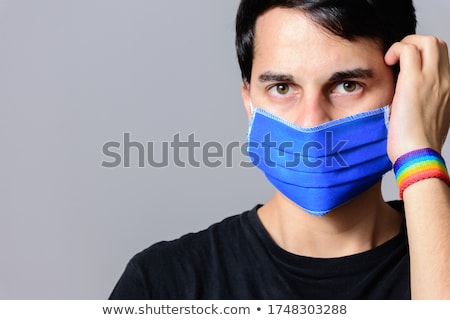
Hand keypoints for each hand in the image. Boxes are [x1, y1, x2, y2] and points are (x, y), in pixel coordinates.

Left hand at [384, 35, 449, 161]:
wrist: (419, 155)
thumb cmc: (418, 146)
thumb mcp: (430, 122)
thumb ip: (427, 107)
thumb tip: (411, 103)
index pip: (443, 61)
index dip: (424, 57)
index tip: (406, 66)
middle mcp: (446, 82)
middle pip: (438, 45)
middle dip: (416, 43)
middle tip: (398, 57)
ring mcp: (432, 80)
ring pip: (427, 41)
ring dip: (406, 43)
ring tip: (392, 58)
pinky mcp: (414, 81)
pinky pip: (408, 50)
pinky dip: (396, 49)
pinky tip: (387, 62)